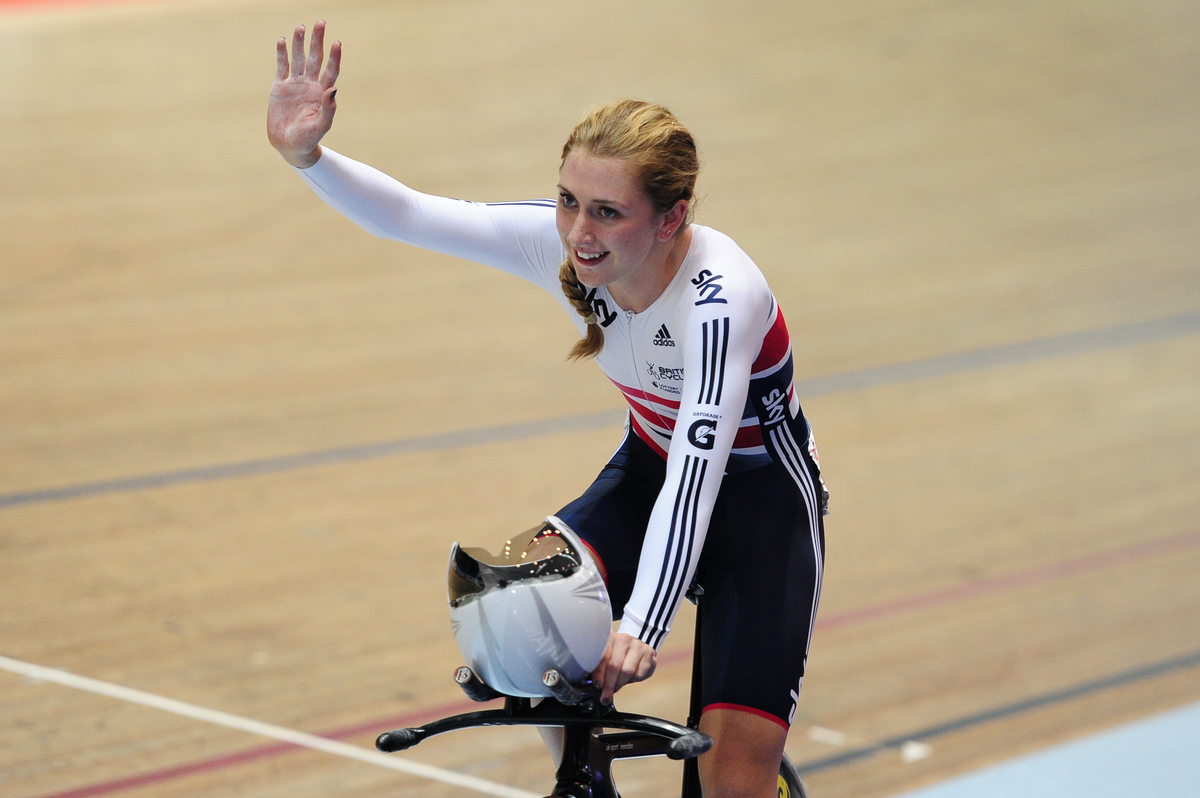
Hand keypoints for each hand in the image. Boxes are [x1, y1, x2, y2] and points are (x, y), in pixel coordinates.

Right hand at [268, 21, 340, 167]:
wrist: (289, 146)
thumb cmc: (308, 139)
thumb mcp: (320, 126)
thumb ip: (328, 109)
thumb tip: (333, 89)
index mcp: (322, 93)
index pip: (330, 70)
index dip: (334, 57)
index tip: (337, 43)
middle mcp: (310, 85)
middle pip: (315, 58)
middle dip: (317, 41)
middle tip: (320, 23)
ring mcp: (295, 85)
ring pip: (298, 58)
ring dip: (299, 43)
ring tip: (300, 26)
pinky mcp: (280, 87)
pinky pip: (282, 67)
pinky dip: (282, 54)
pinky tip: (282, 40)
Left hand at [591, 631, 656, 703]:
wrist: (636, 645)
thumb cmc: (617, 655)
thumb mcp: (606, 657)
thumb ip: (599, 667)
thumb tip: (595, 685)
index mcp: (609, 638)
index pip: (603, 657)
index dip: (599, 673)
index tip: (597, 686)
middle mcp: (624, 639)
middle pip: (615, 666)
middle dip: (609, 685)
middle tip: (605, 697)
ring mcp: (638, 645)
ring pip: (628, 671)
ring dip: (620, 683)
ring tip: (616, 687)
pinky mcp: (649, 654)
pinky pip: (640, 674)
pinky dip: (633, 680)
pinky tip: (630, 677)